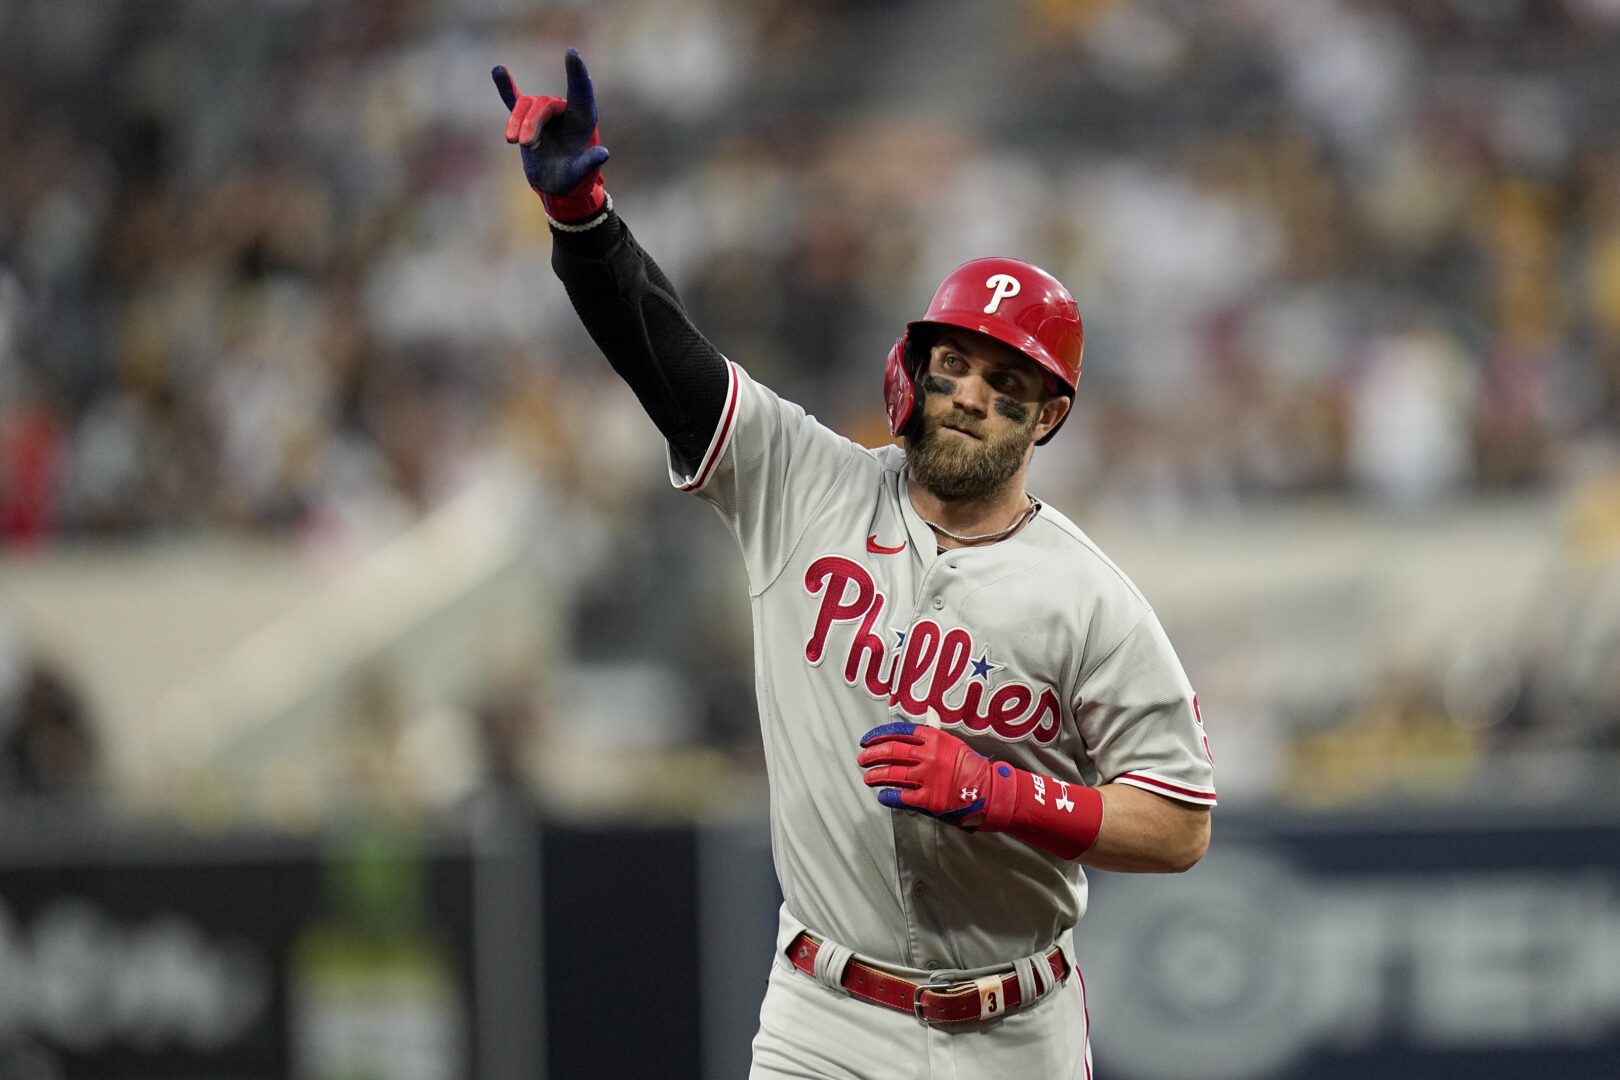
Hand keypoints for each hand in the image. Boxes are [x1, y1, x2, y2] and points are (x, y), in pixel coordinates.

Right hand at [491, 48, 609, 219]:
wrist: (557, 187)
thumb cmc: (574, 179)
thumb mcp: (581, 174)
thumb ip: (589, 163)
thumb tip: (604, 153)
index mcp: (582, 119)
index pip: (581, 91)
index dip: (577, 73)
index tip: (572, 53)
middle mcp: (564, 112)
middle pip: (544, 104)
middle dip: (531, 123)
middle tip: (524, 145)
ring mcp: (545, 115)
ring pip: (526, 106)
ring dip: (517, 122)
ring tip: (513, 142)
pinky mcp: (526, 121)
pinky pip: (514, 100)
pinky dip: (506, 87)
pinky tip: (498, 70)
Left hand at [857, 722, 1006, 825]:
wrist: (988, 791)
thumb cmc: (970, 767)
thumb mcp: (953, 743)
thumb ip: (935, 731)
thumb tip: (928, 713)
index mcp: (934, 738)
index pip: (899, 732)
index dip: (878, 736)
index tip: (867, 740)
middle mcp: (928, 756)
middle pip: (891, 752)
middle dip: (871, 755)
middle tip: (862, 759)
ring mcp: (927, 778)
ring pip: (891, 774)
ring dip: (875, 776)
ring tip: (868, 778)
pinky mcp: (928, 800)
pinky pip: (900, 796)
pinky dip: (888, 796)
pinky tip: (883, 795)